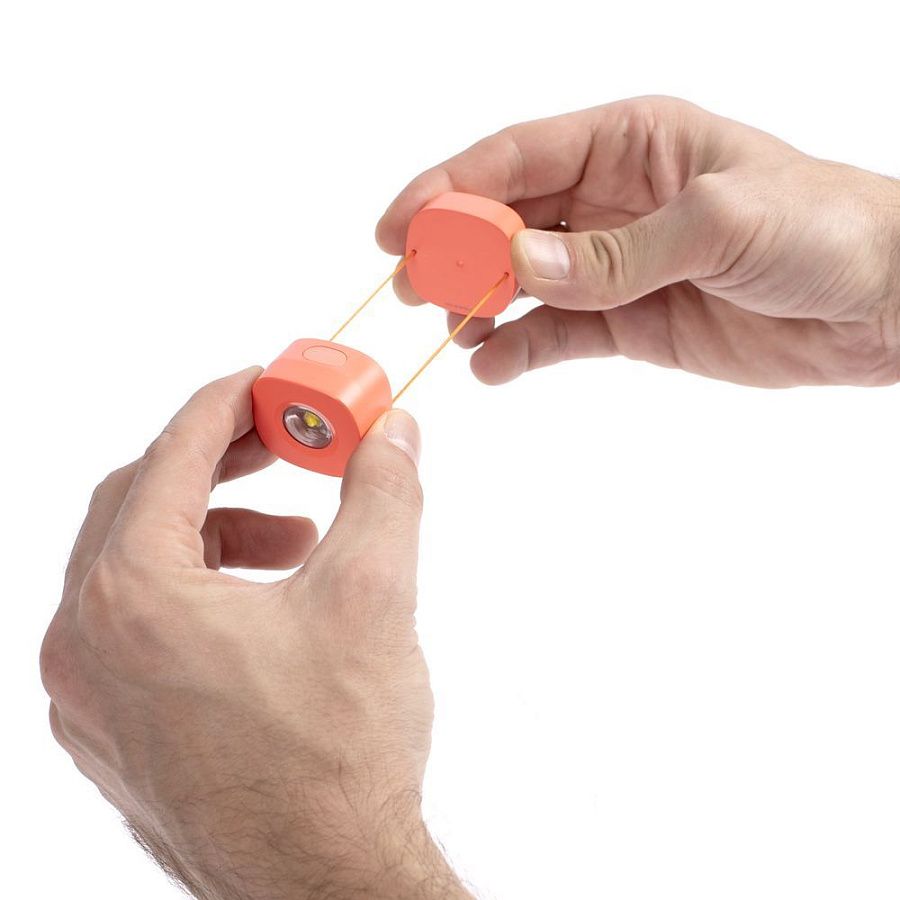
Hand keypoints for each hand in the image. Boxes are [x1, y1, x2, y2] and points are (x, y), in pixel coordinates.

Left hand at [40, 368, 468, 899]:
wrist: (324, 883)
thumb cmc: (339, 751)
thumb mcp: (374, 593)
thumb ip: (383, 491)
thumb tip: (394, 433)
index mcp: (131, 597)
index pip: (172, 456)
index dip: (227, 404)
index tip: (267, 383)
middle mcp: (83, 643)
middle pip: (141, 502)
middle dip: (219, 463)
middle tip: (283, 447)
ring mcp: (86, 695)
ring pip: (135, 566)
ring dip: (214, 533)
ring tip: (294, 544)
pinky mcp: (108, 731)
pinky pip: (132, 625)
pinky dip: (193, 591)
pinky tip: (262, 609)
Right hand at [378, 96, 899, 387]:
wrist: (882, 303)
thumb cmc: (823, 227)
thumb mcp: (721, 224)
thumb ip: (617, 253)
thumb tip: (521, 267)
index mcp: (631, 143)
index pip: (520, 157)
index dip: (451, 188)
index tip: (399, 226)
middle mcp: (611, 198)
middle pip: (508, 220)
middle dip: (454, 250)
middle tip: (410, 287)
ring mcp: (614, 264)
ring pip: (524, 280)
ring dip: (480, 302)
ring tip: (455, 329)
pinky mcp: (628, 320)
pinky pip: (558, 332)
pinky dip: (521, 349)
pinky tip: (494, 364)